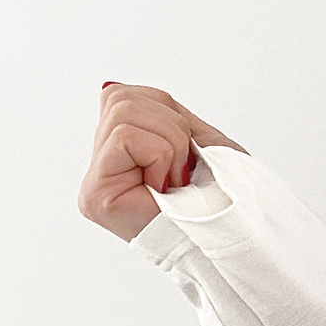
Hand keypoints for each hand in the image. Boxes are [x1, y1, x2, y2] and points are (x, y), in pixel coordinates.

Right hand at [78, 82, 249, 242]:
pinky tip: (166, 188)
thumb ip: (161, 114)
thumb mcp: (197, 139)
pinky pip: (126, 137)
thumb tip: (110, 86)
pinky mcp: (95, 195)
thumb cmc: (222, 197)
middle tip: (184, 168)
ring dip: (169, 143)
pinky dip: (160, 156)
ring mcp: (94, 182)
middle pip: (120, 98)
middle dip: (170, 125)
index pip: (123, 96)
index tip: (186, 153)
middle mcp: (101, 166)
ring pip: (123, 111)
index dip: (166, 113)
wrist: (231, 239)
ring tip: (176, 179)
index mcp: (120, 152)